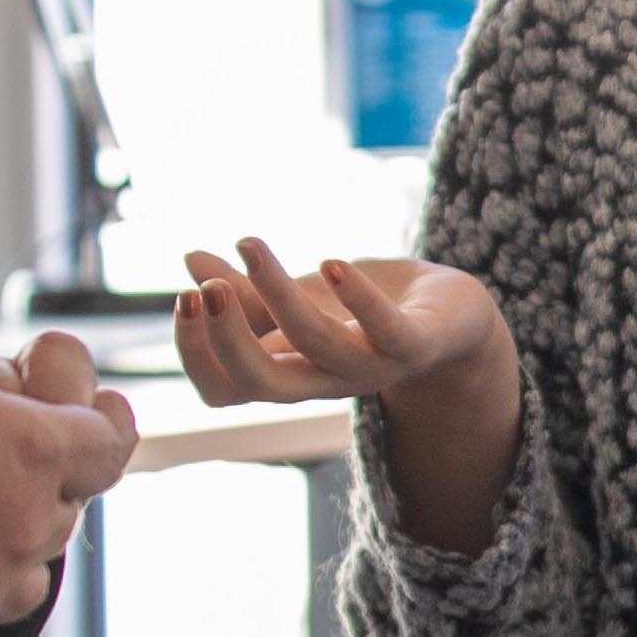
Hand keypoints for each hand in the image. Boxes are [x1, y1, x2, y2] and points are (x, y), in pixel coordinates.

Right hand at [167, 238, 502, 409]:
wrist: (453, 319)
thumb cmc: (367, 313)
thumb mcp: (302, 299)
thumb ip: (248, 291)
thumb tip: (188, 260)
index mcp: (290, 373)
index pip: (226, 390)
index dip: (197, 354)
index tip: (183, 298)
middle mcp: (326, 379)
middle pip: (263, 384)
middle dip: (226, 339)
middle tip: (203, 289)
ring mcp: (373, 364)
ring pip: (317, 344)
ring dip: (277, 295)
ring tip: (251, 245)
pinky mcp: (415, 342)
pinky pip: (386, 329)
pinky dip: (357, 298)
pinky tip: (330, 262)